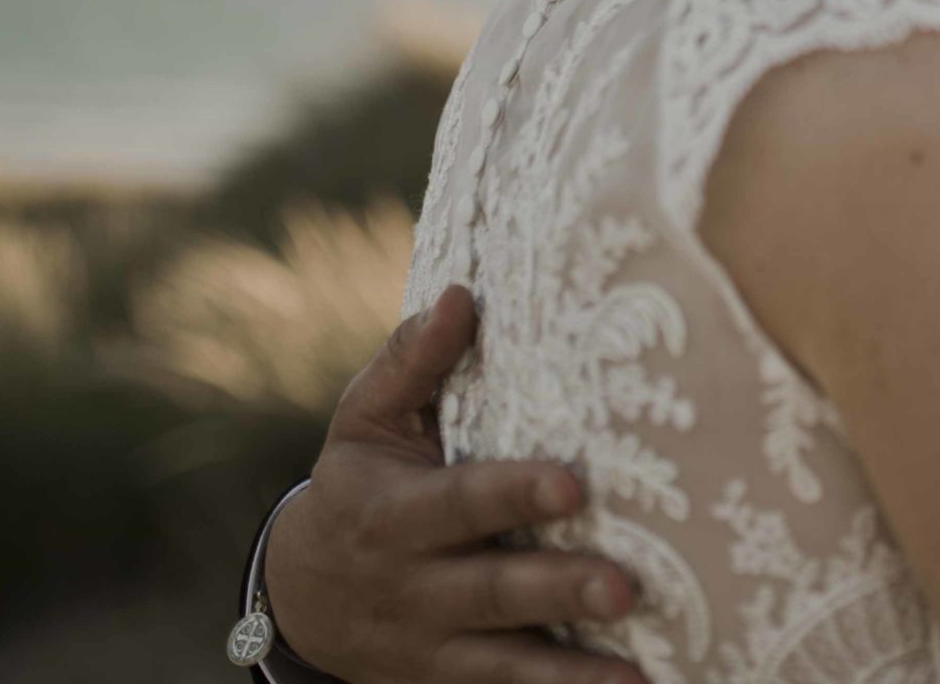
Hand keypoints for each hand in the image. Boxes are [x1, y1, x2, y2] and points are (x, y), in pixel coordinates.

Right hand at [265, 284, 650, 683]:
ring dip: (570, 671)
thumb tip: (460, 294)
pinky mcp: (453, 682)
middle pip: (492, 592)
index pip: (459, 504)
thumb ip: (410, 361)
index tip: (570, 486)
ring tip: (636, 674)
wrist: (304, 598)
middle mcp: (414, 586)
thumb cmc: (359, 484)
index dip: (511, 496)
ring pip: (505, 663)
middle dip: (556, 590)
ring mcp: (433, 645)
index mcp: (393, 514)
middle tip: (624, 587)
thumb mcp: (365, 421)